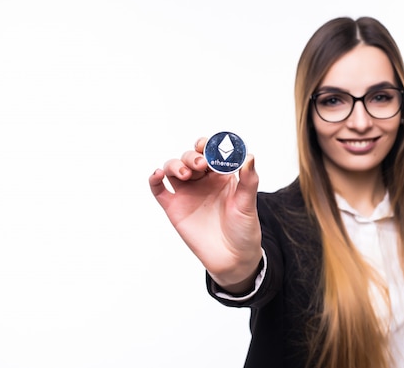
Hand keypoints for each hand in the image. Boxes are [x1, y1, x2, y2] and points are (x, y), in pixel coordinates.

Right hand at [149, 137, 261, 290]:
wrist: (232, 258)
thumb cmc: (244, 229)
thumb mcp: (248, 203)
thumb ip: (248, 180)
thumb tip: (249, 155)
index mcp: (221, 175)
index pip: (210, 152)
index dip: (208, 145)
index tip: (209, 146)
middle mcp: (202, 180)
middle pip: (190, 157)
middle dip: (193, 156)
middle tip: (201, 165)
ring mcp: (187, 193)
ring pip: (173, 168)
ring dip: (176, 165)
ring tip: (185, 174)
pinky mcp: (174, 207)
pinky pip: (159, 189)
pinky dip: (154, 179)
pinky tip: (157, 174)